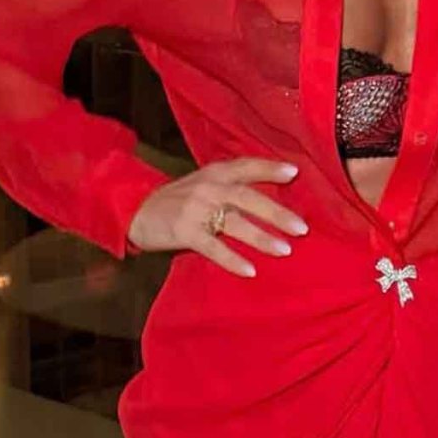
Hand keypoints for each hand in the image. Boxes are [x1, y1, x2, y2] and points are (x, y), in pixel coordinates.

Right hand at [126, 156, 307, 276]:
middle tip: (302, 228)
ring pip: (235, 222)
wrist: (136, 210)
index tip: (295, 172)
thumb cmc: (178, 201)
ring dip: (261, 237)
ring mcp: (195, 209)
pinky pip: (213, 247)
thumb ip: (232, 186)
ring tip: (284, 250)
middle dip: (276, 213)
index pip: (247, 166)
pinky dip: (232, 259)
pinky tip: (250, 270)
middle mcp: (208, 187)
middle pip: (248, 198)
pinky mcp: (184, 231)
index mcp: (215, 173)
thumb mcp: (203, 184)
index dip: (270, 168)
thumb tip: (271, 202)